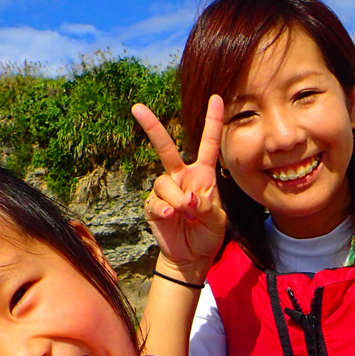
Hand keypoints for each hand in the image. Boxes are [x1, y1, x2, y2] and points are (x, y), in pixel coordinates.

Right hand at [132, 95, 227, 278]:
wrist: (192, 258)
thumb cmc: (208, 235)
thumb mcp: (218, 221)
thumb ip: (206, 207)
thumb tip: (187, 198)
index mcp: (203, 175)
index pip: (208, 145)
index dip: (213, 122)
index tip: (216, 97)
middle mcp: (181, 177)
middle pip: (165, 148)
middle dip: (152, 127)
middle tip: (137, 108)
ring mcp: (165, 190)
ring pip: (163, 182)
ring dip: (176, 198)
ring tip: (185, 214)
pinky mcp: (152, 206)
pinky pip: (155, 201)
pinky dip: (164, 209)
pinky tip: (171, 217)